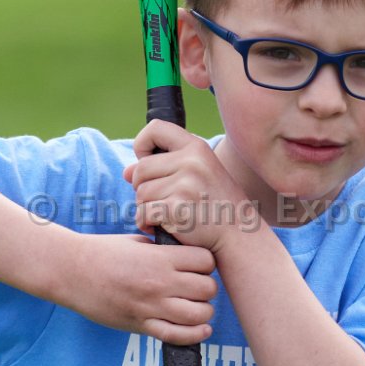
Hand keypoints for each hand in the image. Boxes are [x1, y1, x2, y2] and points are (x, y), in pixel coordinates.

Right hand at [57, 231, 216, 343]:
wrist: (71, 271)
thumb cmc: (102, 253)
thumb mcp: (137, 242)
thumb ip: (164, 250)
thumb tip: (185, 257)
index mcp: (160, 258)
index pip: (205, 261)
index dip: (206, 264)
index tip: (197, 266)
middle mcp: (159, 283)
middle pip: (207, 289)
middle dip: (206, 288)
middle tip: (196, 287)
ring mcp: (150, 306)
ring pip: (198, 314)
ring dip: (203, 312)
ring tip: (196, 307)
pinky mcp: (140, 325)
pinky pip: (177, 336)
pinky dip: (194, 335)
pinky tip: (201, 329)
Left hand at [126, 121, 257, 253]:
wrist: (238, 236)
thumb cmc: (216, 206)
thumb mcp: (197, 177)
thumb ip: (163, 168)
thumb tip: (126, 172)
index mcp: (196, 147)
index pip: (155, 128)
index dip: (142, 145)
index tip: (148, 162)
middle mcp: (191, 161)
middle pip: (140, 169)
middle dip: (143, 188)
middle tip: (163, 200)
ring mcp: (185, 185)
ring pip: (140, 193)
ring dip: (146, 208)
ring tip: (168, 214)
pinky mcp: (177, 209)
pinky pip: (143, 213)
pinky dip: (147, 223)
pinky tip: (163, 227)